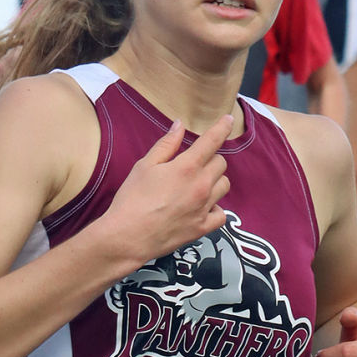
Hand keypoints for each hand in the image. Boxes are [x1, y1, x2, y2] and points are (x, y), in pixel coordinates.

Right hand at [100, 117, 232, 272]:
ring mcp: (204, 208)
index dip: (222, 128)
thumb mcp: (145, 166)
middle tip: (194, 165)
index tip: (228, 119)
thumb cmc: (132, 200)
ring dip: (215, 181)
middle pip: (220, 164)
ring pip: (224, 186)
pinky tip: (202, 207)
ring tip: (197, 185)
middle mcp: (201, 186)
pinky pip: (221, 214)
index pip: (212, 141)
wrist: (128, 237)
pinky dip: (215, 208)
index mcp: (187, 167)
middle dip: (210, 159)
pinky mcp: (202, 228)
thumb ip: (166, 145)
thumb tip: (179, 126)